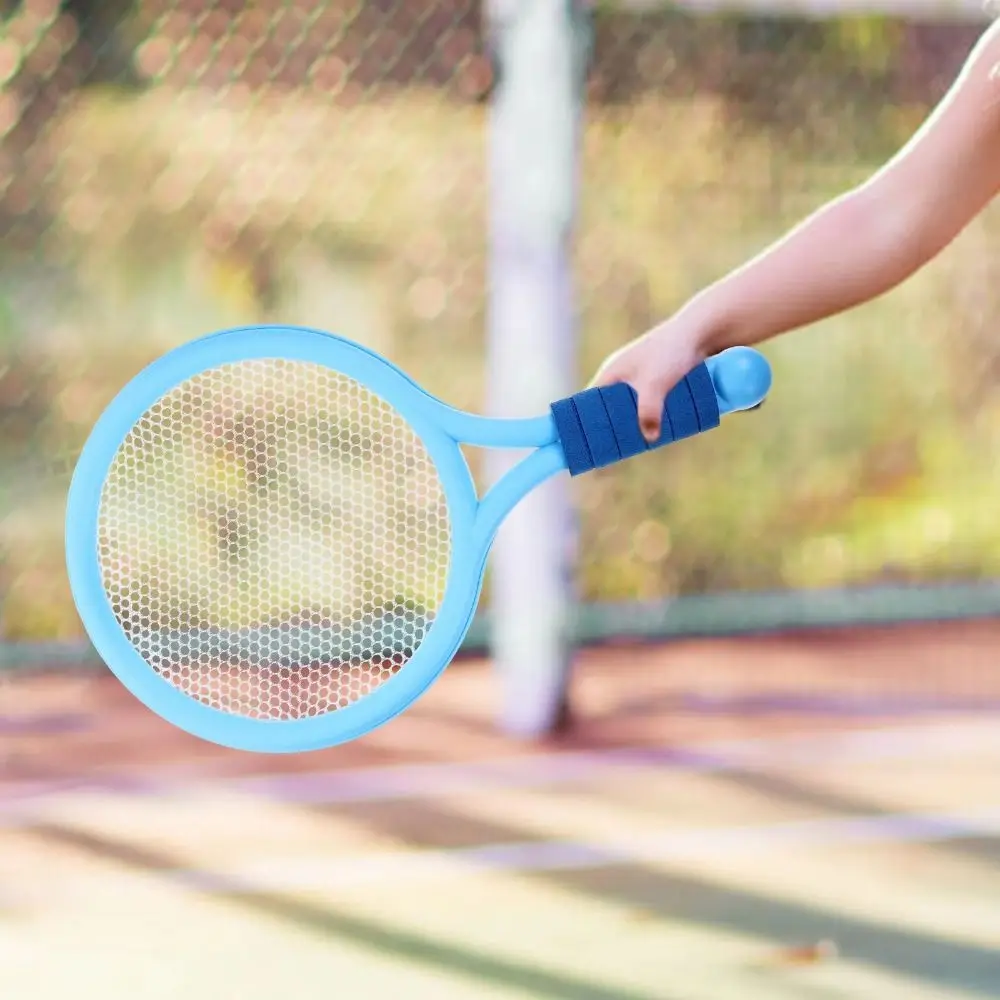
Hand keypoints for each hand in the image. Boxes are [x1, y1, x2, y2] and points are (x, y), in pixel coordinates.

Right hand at [590, 315, 709, 442]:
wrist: (699, 332)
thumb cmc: (670, 352)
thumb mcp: (655, 384)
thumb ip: (648, 411)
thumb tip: (649, 438)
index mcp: (610, 373)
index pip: (587, 403)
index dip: (585, 422)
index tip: (585, 442)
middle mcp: (621, 375)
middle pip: (608, 408)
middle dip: (612, 427)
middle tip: (615, 449)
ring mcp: (639, 377)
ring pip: (630, 407)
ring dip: (633, 422)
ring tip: (636, 442)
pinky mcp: (657, 380)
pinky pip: (647, 403)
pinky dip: (649, 415)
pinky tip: (656, 428)